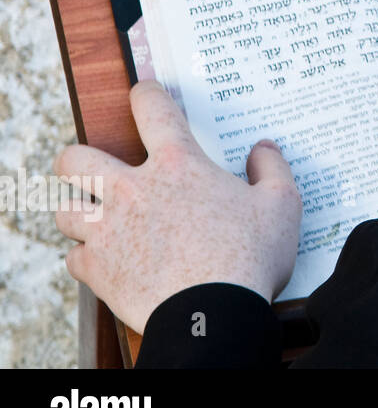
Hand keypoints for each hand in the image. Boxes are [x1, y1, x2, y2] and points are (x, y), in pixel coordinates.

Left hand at [54, 80, 302, 333]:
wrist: (212, 314)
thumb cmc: (249, 258)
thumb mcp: (282, 205)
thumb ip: (273, 169)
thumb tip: (263, 149)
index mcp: (177, 165)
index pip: (151, 108)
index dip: (146, 93)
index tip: (145, 93)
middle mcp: (132, 190)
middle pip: (75, 159)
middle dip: (77, 159)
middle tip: (96, 169)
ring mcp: (107, 231)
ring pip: (65, 209)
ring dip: (80, 212)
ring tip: (97, 219)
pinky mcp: (97, 270)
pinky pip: (75, 258)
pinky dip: (88, 258)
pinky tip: (108, 261)